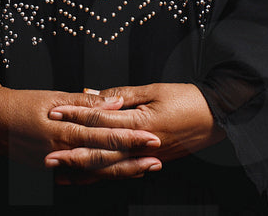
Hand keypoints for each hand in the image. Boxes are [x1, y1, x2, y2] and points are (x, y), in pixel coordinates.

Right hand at [0, 50, 162, 177]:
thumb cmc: (21, 104)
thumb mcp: (54, 97)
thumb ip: (87, 103)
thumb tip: (116, 101)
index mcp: (63, 129)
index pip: (103, 135)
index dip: (129, 137)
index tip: (152, 138)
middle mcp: (60, 151)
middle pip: (102, 158)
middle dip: (132, 159)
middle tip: (157, 158)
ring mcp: (53, 165)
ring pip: (93, 171)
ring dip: (119, 171)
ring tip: (144, 168)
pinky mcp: (47, 172)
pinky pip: (77, 177)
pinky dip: (97, 176)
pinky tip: (115, 174)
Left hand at [45, 82, 223, 182]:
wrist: (219, 116)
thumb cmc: (189, 99)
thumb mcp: (154, 89)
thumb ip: (121, 95)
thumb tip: (93, 95)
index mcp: (140, 123)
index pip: (100, 119)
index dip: (75, 116)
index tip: (54, 113)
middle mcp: (142, 144)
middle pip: (100, 151)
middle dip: (72, 154)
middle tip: (47, 156)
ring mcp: (147, 156)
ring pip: (110, 167)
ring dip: (84, 170)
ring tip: (61, 173)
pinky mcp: (153, 161)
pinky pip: (124, 170)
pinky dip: (104, 174)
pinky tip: (90, 177)